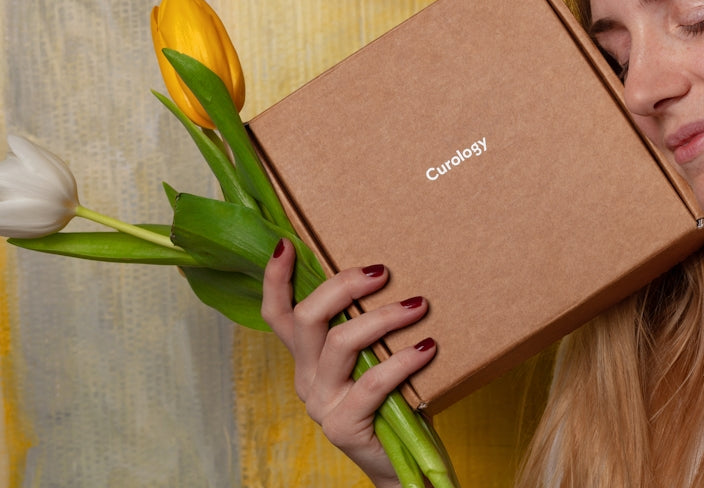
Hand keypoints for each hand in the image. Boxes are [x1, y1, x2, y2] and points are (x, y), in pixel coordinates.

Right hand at [261, 238, 436, 482]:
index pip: (278, 315)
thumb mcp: (373, 356)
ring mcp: (322, 403)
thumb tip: (390, 273)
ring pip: (340, 343)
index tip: (287, 243)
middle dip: (343, 287)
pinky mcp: (343, 425)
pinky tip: (428, 347)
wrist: (402, 461)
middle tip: (383, 272)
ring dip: (383, 317)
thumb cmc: (393, 399)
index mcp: (306, 358)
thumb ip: (369, 326)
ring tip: (418, 305)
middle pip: (307, 319)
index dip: (275, 279)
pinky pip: (373, 381)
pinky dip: (403, 359)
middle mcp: (306, 378)